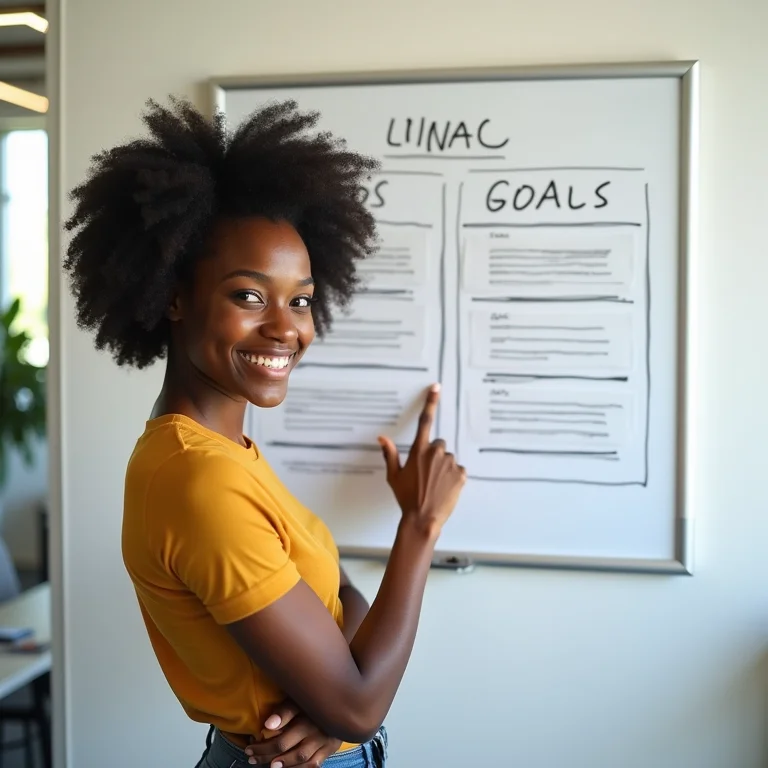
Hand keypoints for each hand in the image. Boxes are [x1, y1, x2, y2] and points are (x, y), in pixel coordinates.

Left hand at [245, 699, 341, 766]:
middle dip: (267, 754)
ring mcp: (324, 741)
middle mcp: (315, 730)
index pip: (281, 736)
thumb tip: (267, 725)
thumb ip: (285, 710)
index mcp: (306, 715)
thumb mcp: (299, 698)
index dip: (263, 744)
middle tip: (251, 757)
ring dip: (282, 764)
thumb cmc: (314, 698)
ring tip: (268, 765)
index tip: (249, 745)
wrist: (344, 702)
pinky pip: (314, 764)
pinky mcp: (330, 748)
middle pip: (288, 748)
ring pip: (301, 759)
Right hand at [378, 383, 465, 535]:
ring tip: (435, 485)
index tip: (436, 388)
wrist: (423, 519)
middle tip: (427, 474)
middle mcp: (436, 453)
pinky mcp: (461, 474)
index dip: (430, 402)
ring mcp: (450, 463)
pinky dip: (453, 478)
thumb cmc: (406, 498)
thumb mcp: (394, 476)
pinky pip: (458, 471)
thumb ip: (390, 454)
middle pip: (438, 444)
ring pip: (448, 459)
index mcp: (419, 451)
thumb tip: (382, 438)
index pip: (424, 421)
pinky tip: (444, 489)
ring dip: (444, 467)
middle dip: (434, 455)